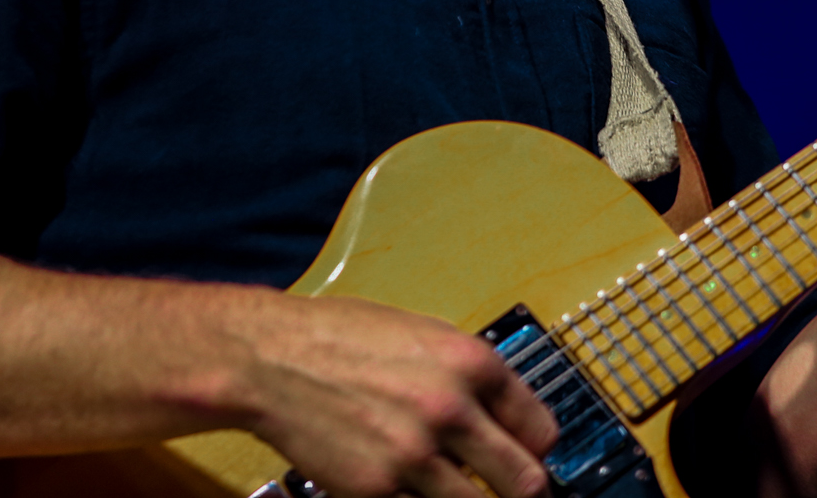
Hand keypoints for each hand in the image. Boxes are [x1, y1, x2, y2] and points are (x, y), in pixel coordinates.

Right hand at [237, 294, 558, 497]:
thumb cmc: (342, 337)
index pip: (541, 430)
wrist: (274, 357)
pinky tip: (413, 489)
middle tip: (512, 493)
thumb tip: (504, 411)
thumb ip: (469, 375)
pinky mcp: (376, 488)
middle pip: (523, 482)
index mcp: (473, 363)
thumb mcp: (425, 334)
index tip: (531, 459)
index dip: (538, 450)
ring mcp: (414, 454)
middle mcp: (452, 409)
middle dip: (523, 492)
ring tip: (457, 489)